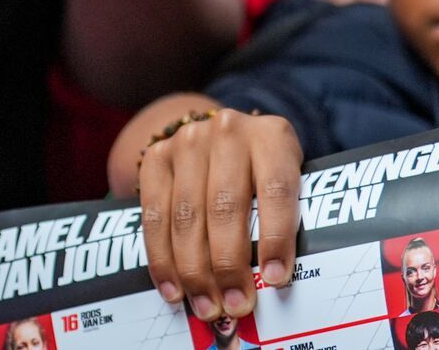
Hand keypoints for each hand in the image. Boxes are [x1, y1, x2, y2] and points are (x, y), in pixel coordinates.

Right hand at [137, 111, 302, 323]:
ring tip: (206, 307)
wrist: (219, 139)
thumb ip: (284, 219)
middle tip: (235, 306)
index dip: (276, 236)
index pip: (276, 188)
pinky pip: (153, 214)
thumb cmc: (263, 176)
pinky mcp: (155, 157)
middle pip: (225, 205)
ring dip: (194, 270)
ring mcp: (187, 142)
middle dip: (228, 265)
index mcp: (272, 136)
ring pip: (186, 214)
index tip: (275, 279)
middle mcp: (227, 132)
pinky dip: (162, 258)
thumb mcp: (285, 182)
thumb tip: (272, 283)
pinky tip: (173, 288)